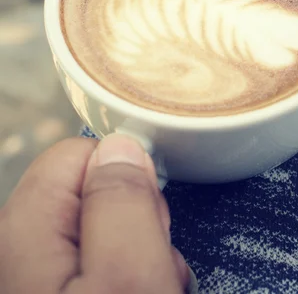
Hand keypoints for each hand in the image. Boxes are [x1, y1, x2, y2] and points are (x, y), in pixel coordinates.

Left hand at [0, 134, 188, 292]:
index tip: (149, 218)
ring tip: (147, 290)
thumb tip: (122, 146)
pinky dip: (128, 277)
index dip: (127, 177)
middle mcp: (19, 246)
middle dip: (137, 221)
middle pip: (94, 191)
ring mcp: (37, 272)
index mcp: (25, 228)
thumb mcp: (131, 280)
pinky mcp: (55, 286)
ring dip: (139, 256)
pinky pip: (103, 265)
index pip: (81, 150)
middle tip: (150, 271)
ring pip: (106, 231)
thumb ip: (123, 202)